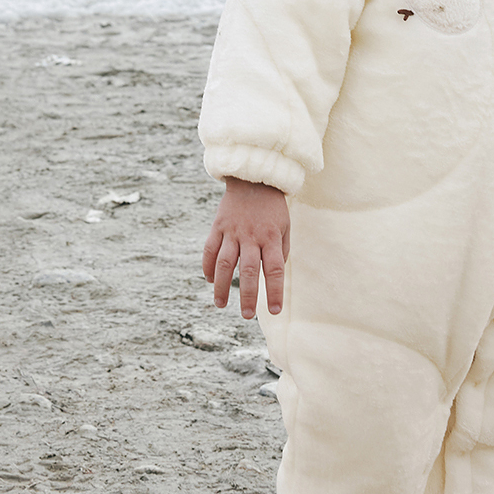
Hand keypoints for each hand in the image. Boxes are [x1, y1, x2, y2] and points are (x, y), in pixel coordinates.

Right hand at [202, 177, 289, 317]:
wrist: (253, 178)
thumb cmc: (273, 208)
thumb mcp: (285, 227)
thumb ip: (281, 251)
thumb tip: (274, 275)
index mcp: (271, 237)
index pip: (274, 270)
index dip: (274, 291)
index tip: (275, 311)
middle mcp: (251, 236)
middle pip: (249, 271)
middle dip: (248, 295)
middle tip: (247, 315)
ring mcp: (232, 231)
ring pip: (225, 264)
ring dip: (222, 287)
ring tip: (221, 305)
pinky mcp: (218, 226)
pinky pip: (210, 250)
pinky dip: (208, 267)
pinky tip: (210, 281)